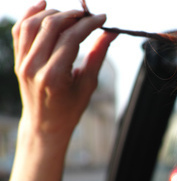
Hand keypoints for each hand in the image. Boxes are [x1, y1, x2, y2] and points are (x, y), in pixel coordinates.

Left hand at [12, 1, 116, 138]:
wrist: (45, 125)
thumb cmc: (69, 110)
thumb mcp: (87, 86)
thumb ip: (97, 56)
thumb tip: (110, 34)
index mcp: (54, 76)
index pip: (72, 38)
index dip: (89, 24)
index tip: (102, 18)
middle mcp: (34, 67)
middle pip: (52, 25)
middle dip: (73, 15)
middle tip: (89, 16)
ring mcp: (23, 63)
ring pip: (34, 23)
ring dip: (54, 13)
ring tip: (71, 15)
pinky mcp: (18, 61)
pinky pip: (20, 30)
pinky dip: (30, 14)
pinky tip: (43, 5)